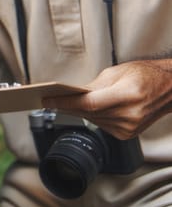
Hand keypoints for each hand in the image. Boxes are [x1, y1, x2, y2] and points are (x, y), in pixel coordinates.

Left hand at [43, 59, 171, 139]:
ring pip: (93, 120)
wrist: (169, 88)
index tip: (47, 100)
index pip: (89, 103)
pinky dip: (92, 117)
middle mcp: (130, 114)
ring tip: (60, 104)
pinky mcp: (128, 134)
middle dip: (66, 106)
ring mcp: (130, 127)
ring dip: (77, 112)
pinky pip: (102, 125)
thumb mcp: (116, 72)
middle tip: (48, 100)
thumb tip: (72, 94)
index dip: (65, 103)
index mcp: (127, 95)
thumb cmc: (145, 75)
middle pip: (89, 113)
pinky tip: (83, 109)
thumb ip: (93, 85)